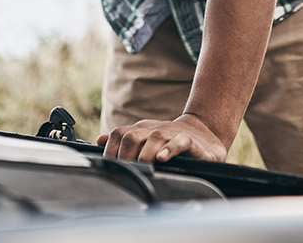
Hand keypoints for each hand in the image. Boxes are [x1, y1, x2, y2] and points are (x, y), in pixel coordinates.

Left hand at [96, 114, 227, 164]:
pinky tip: (161, 159)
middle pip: (132, 137)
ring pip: (153, 138)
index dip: (111, 149)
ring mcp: (170, 134)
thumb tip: (99, 140)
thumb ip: (123, 140)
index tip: (109, 166)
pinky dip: (169, 150)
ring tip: (142, 167)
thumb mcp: (145, 138)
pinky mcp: (188, 141)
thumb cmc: (169, 140)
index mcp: (141, 131)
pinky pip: (178, 142)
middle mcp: (153, 130)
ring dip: (144, 154)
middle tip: (125, 172)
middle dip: (124, 156)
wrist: (202, 134)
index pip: (119, 134)